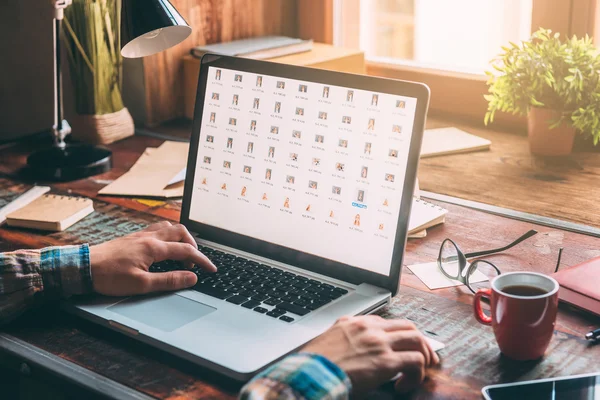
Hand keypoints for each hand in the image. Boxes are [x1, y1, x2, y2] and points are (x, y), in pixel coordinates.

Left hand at [89, 222, 215, 295]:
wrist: (83, 267)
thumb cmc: (109, 277)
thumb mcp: (142, 285)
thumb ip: (169, 280)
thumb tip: (191, 278)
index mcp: (154, 248)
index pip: (186, 251)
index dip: (202, 260)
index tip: (212, 269)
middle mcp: (150, 237)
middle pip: (181, 232)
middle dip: (193, 245)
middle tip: (194, 262)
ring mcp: (141, 235)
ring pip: (169, 227)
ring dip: (181, 238)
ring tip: (182, 254)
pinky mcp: (133, 237)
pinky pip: (157, 229)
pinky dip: (168, 236)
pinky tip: (163, 248)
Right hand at [301, 315, 438, 396]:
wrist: (309, 374)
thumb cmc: (313, 365)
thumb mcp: (327, 342)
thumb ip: (342, 340)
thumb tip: (351, 351)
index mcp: (353, 322)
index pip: (386, 322)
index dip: (398, 336)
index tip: (400, 348)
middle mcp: (368, 327)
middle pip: (407, 325)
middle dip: (420, 341)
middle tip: (424, 357)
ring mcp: (378, 342)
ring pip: (417, 339)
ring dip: (425, 355)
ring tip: (422, 370)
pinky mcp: (386, 361)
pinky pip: (415, 361)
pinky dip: (416, 374)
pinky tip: (403, 386)